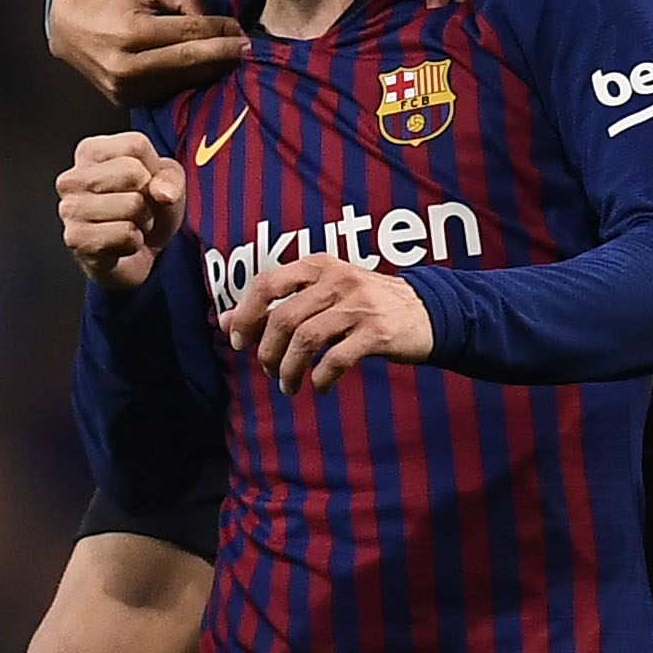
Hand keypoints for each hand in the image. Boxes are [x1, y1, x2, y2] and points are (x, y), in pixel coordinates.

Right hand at [47, 0, 249, 104]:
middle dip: (222, 54)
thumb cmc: (113, 0)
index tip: (241, 29)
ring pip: (182, 80)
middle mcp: (124, 66)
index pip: (187, 34)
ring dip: (211, 70)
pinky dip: (191, 80)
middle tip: (248, 48)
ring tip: (231, 58)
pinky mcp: (125, 101)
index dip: (219, 32)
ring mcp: (124, 89)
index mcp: (129, 32)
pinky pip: (168, 90)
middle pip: (189, 62)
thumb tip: (216, 22)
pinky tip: (207, 70)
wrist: (70, 27)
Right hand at [56, 131, 184, 289]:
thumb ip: (170, 178)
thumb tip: (163, 193)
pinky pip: (126, 234)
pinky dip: (134, 242)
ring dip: (142, 221)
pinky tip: (120, 242)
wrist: (133, 252)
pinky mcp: (75, 239)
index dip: (154, 168)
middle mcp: (72, 178)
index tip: (145, 182)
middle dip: (148, 195)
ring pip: (132, 205)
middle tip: (137, 207)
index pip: (135, 145)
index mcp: (89, 152)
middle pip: (132, 172)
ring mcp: (69, 209)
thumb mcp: (166, 181)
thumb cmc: (145, 207)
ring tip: (129, 223)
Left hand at [218, 251, 432, 392]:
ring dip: (290, 370)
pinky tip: (318, 387)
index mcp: (319, 266)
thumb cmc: (364, 304)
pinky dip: (320, 378)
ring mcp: (359, 306)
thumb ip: (275, 304)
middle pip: (283, 317)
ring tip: (289, 385)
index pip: (267, 283)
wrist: (429, 311)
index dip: (245, 314)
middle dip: (267, 351)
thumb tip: (223, 321)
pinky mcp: (378, 333)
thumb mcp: (321, 294)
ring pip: (306, 340)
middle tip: (268, 371)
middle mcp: (338, 280)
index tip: (238, 340)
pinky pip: (335, 360)